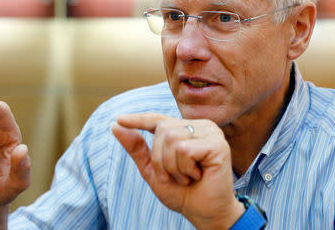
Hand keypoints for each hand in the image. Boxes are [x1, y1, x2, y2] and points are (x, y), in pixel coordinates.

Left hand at [112, 113, 243, 229]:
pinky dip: (184, 168)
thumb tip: (115, 125)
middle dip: (161, 159)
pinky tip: (197, 176)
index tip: (119, 119)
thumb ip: (137, 148)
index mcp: (185, 129)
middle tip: (176, 176)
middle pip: (163, 130)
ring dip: (173, 166)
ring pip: (173, 139)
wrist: (203, 214)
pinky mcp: (218, 144)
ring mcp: (211, 133)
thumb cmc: (181, 192)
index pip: (158, 119)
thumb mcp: (152, 170)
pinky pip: (185, 150)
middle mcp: (199, 126)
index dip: (138, 119)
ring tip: (187, 177)